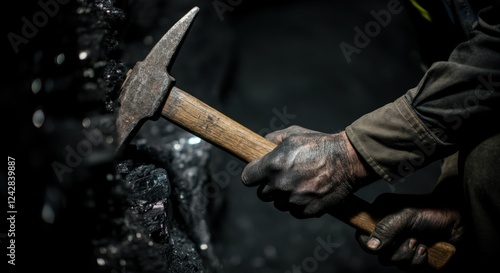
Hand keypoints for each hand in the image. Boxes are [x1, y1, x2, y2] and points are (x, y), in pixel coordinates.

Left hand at [241, 125, 376, 217]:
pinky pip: (294, 211)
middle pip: (262, 194)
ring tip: (299, 183)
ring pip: (278, 204)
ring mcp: (293, 200)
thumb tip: (261, 142)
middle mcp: (279, 185)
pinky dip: (299, 205)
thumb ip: (273, 139)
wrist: (348, 160)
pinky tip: (308, 192)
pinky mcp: (306, 211)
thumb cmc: (320, 144)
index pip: (247, 178)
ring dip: (284, 197)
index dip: (252, 175)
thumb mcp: (294, 134)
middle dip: (269, 186)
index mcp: (272, 165)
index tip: (258, 174)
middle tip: (282, 178)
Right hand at [355, 193, 463, 271]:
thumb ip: (387, 229)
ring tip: (421, 243)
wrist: (459, 222)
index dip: (367, 241)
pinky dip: (418, 261)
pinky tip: (426, 249)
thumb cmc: (433, 212)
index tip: (379, 243)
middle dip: (396, 250)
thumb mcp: (406, 215)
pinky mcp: (413, 256)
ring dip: (409, 255)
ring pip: (393, 262)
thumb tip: (371, 246)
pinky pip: (408, 268)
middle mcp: (389, 232)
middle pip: (378, 253)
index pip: (362, 232)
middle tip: (411, 238)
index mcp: (381, 216)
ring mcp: (401, 244)